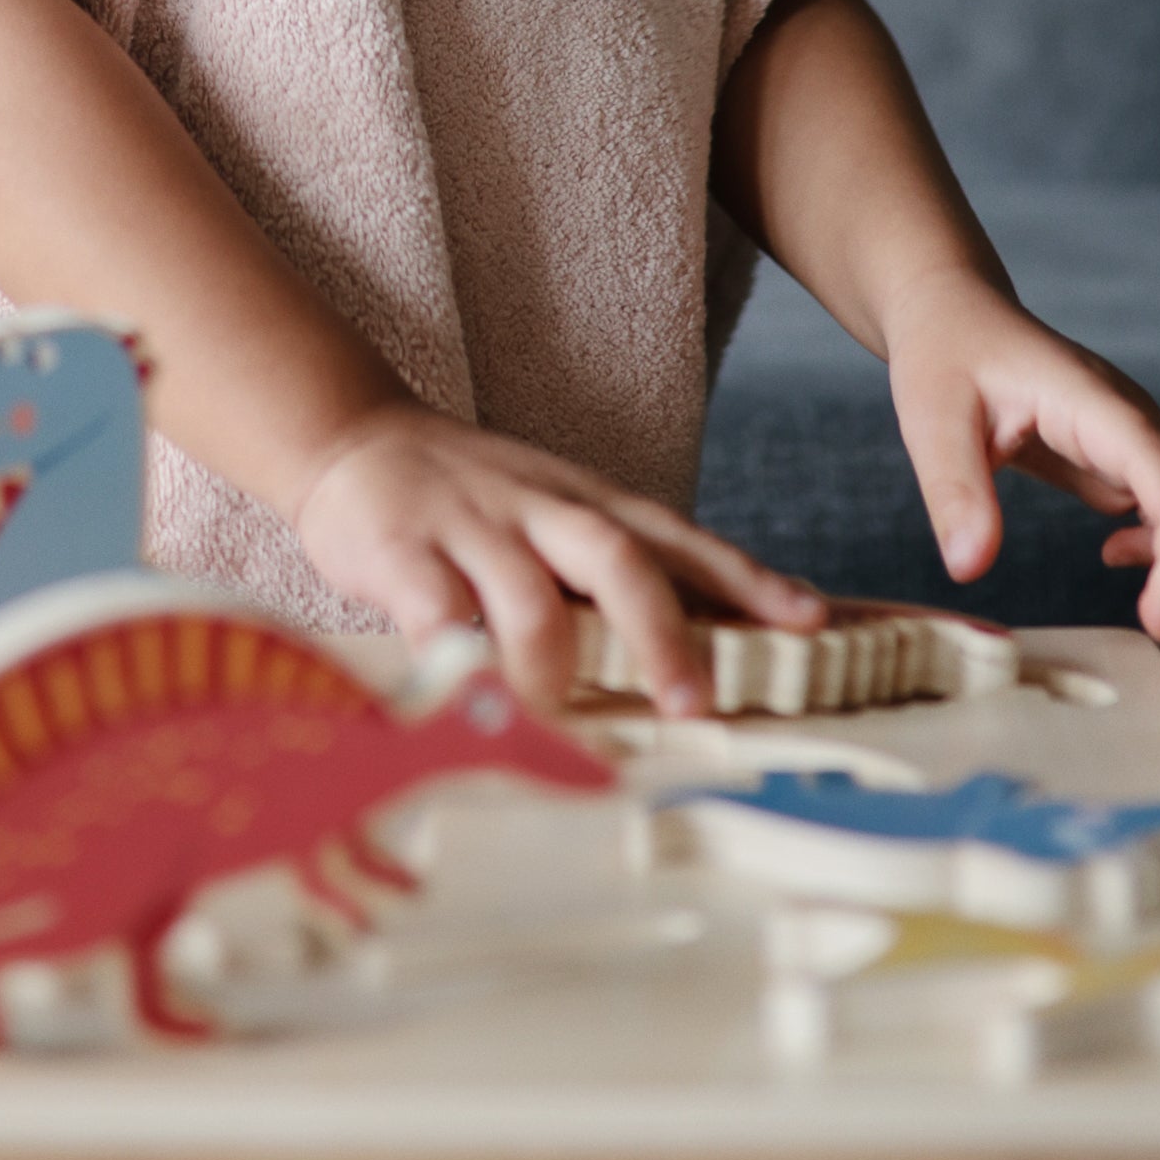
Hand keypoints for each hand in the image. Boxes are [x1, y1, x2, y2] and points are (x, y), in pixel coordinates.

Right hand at [292, 401, 826, 715]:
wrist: (352, 436)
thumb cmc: (469, 500)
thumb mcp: (552, 516)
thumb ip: (609, 575)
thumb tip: (702, 654)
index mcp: (587, 502)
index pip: (679, 537)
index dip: (745, 578)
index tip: (807, 619)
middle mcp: (541, 508)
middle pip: (619, 558)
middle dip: (664, 633)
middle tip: (694, 703)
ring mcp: (473, 527)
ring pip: (530, 597)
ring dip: (555, 669)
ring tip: (561, 722)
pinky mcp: (403, 551)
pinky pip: (436, 614)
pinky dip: (460, 663)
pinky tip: (470, 703)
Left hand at [882, 274, 1159, 638]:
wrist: (953, 315)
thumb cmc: (942, 357)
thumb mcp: (929, 422)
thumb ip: (953, 492)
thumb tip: (969, 568)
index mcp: (1081, 395)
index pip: (1148, 451)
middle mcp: (1122, 410)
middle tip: (1157, 622)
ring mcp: (1129, 428)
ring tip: (1152, 609)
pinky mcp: (1121, 447)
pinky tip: (1116, 553)